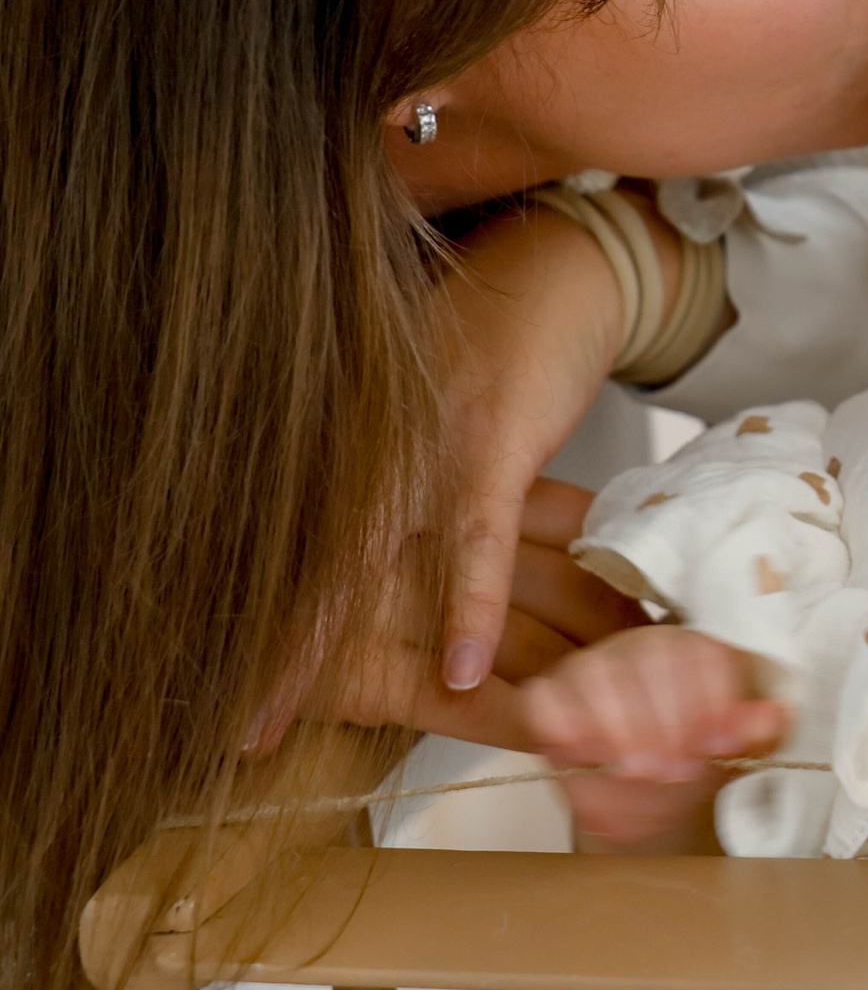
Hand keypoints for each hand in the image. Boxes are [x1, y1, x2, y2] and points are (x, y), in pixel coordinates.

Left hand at [247, 205, 655, 751]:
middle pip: (285, 556)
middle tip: (201, 724)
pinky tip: (462, 670)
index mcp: (334, 434)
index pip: (265, 530)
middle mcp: (358, 439)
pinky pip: (476, 540)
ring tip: (268, 721)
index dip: (226, 601)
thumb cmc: (484, 336)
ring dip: (313, 647)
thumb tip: (337, 530)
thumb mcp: (402, 396)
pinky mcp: (494, 441)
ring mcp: (421, 441)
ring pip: (355, 559)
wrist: (556, 265)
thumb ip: (366, 457)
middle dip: (242, 645)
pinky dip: (471, 607)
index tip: (188, 672)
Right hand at [524, 625, 789, 848]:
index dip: (712, 699)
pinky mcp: (552, 695)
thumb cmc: (696, 760)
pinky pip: (546, 697)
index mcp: (699, 651)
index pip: (705, 654)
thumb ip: (754, 735)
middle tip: (672, 771)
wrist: (649, 796)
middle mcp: (646, 648)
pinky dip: (561, 722)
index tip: (716, 747)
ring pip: (596, 673)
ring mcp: (595, 667)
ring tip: (634, 770)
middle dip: (664, 719)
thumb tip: (774, 716)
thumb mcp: (734, 753)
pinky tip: (583, 753)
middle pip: (651, 659)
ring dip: (617, 725)